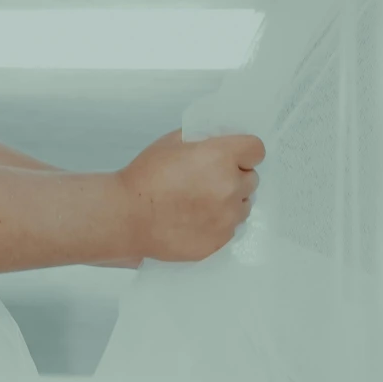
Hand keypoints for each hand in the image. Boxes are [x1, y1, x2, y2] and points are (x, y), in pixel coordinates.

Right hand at [116, 130, 264, 263]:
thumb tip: (220, 143)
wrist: (126, 217)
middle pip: (251, 179)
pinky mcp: (219, 241)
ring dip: (229, 202)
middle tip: (208, 181)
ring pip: (243, 205)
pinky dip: (218, 223)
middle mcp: (230, 187)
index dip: (244, 152)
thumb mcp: (172, 142)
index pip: (256, 150)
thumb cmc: (144, 176)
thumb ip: (203, 140)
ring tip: (200, 203)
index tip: (233, 157)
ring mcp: (227, 217)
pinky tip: (195, 221)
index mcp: (221, 157)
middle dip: (235, 177)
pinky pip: (230, 228)